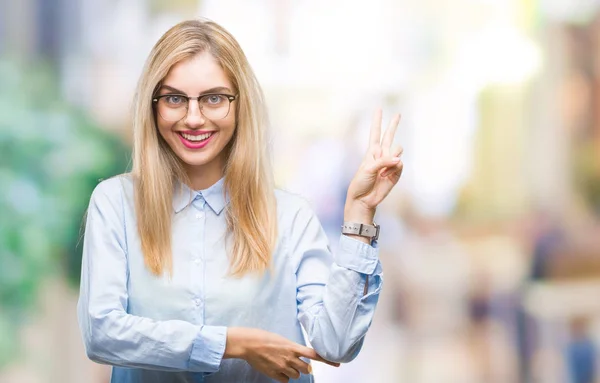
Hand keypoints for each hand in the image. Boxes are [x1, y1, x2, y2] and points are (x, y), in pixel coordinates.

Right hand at [224, 327, 339, 381]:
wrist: (249, 344)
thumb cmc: (264, 337)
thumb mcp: (282, 339)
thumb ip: (292, 348)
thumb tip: (299, 356)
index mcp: (293, 347)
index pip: (315, 355)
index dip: (327, 360)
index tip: (337, 363)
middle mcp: (290, 358)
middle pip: (307, 369)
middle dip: (305, 367)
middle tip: (297, 362)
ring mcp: (282, 367)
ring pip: (297, 375)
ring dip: (294, 371)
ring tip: (284, 363)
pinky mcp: (274, 374)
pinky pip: (286, 380)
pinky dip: (284, 376)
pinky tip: (277, 369)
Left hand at [344, 109, 402, 221]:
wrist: (363, 198)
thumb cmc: (361, 182)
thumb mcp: (368, 168)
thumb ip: (383, 161)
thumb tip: (399, 160)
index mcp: (372, 151)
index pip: (375, 133)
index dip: (377, 121)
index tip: (379, 109)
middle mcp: (382, 155)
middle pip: (389, 136)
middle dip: (393, 125)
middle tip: (399, 114)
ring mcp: (390, 164)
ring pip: (397, 151)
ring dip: (392, 157)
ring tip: (382, 171)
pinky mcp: (396, 173)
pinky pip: (400, 165)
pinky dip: (393, 169)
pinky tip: (385, 176)